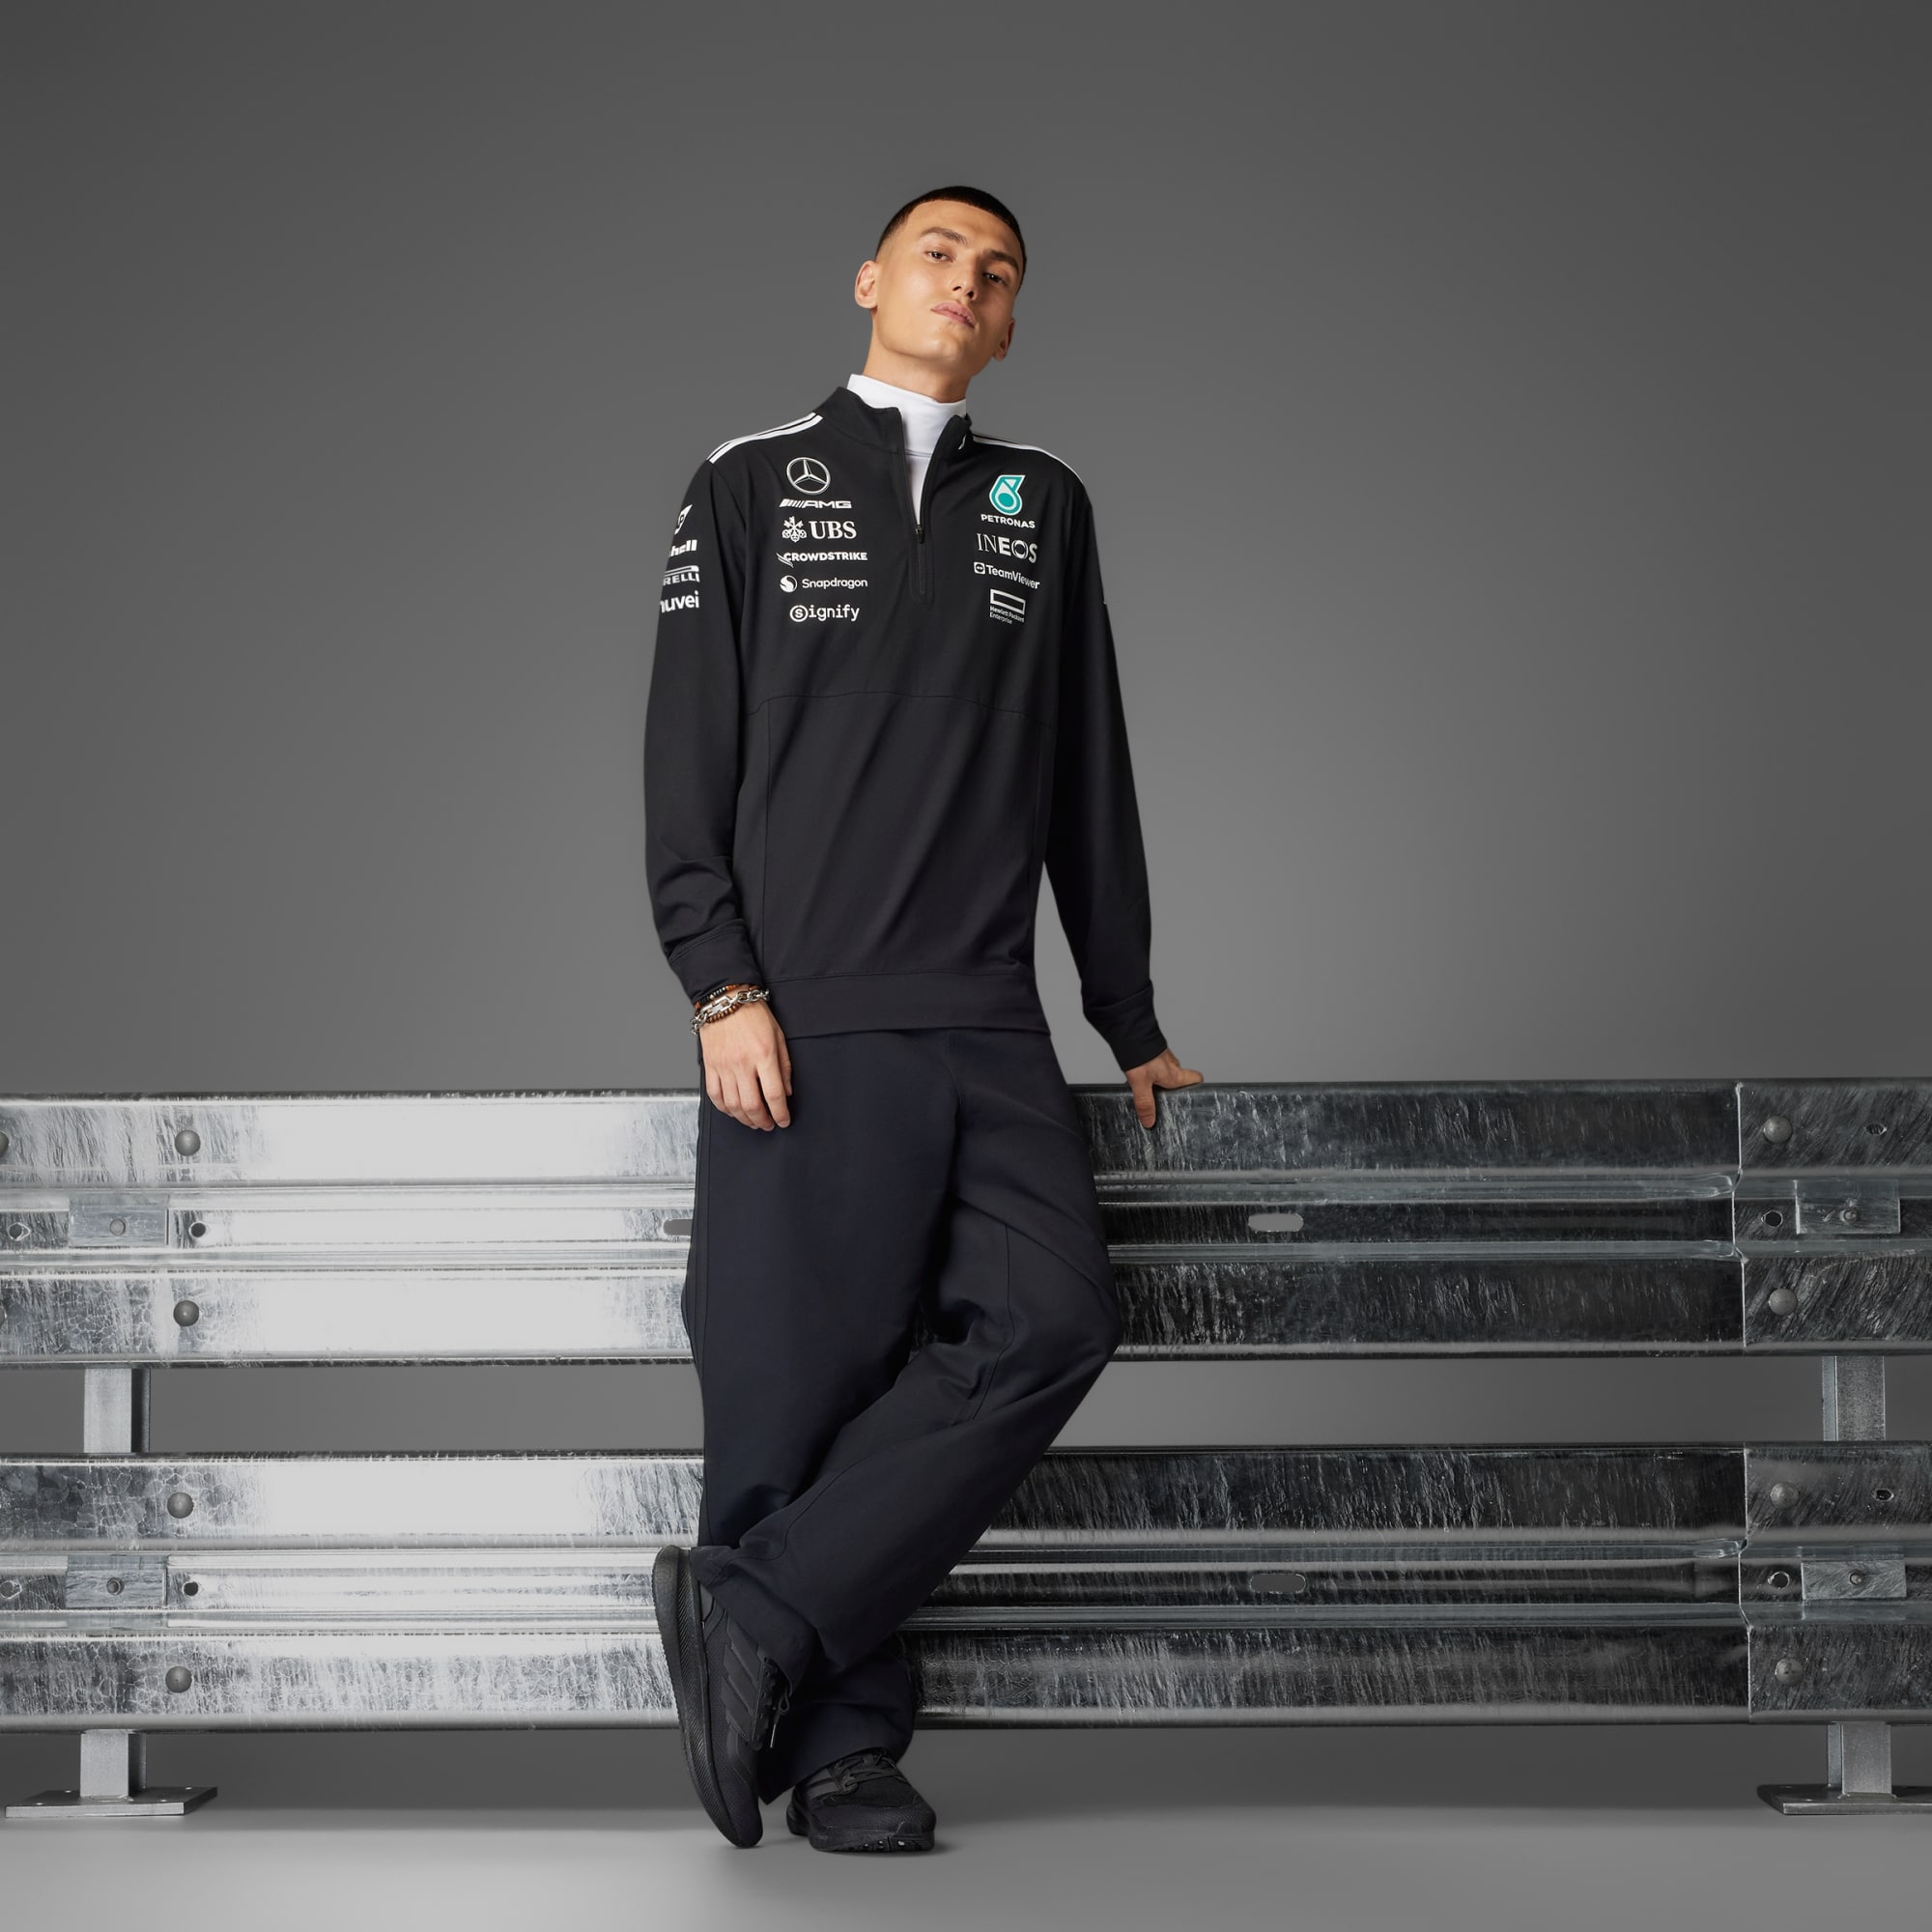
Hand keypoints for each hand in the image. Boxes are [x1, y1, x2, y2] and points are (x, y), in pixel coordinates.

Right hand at [699, 1000, 792, 1128]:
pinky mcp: (710, 1066)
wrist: (726, 1000)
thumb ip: (784, 1066)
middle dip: (763, 1121)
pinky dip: (725, 1109)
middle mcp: (742, 1063)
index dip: (780, 1113)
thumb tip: (787, 1092)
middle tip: (768, 1125)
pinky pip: (715, 1095)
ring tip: (753, 1121)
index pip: (774, 1094)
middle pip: (752, 1105)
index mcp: (764, 1055)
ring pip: (733, 1105)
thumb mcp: (779, 1036)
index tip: (783, 1121)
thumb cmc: (754, 1015)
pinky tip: (734, 1111)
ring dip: (745, 1119)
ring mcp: (724, 1066)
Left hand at [1122, 1046, 1202, 1128]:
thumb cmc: (1140, 1053)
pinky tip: (1139, 1076)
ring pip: (1167, 1071)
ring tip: (1148, 1090)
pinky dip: (1151, 1071)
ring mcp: (1163, 1058)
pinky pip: (1157, 1065)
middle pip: (1181, 1078)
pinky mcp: (1153, 1052)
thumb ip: (1145, 1103)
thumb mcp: (1140, 1084)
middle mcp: (1173, 1065)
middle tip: (1162, 1100)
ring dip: (1160, 1080)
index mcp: (1175, 1075)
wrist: (1129, 1031)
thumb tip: (1149, 1122)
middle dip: (1173, 1088)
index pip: (1196, 1079)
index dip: (1196, 1088)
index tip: (1190, 1098)